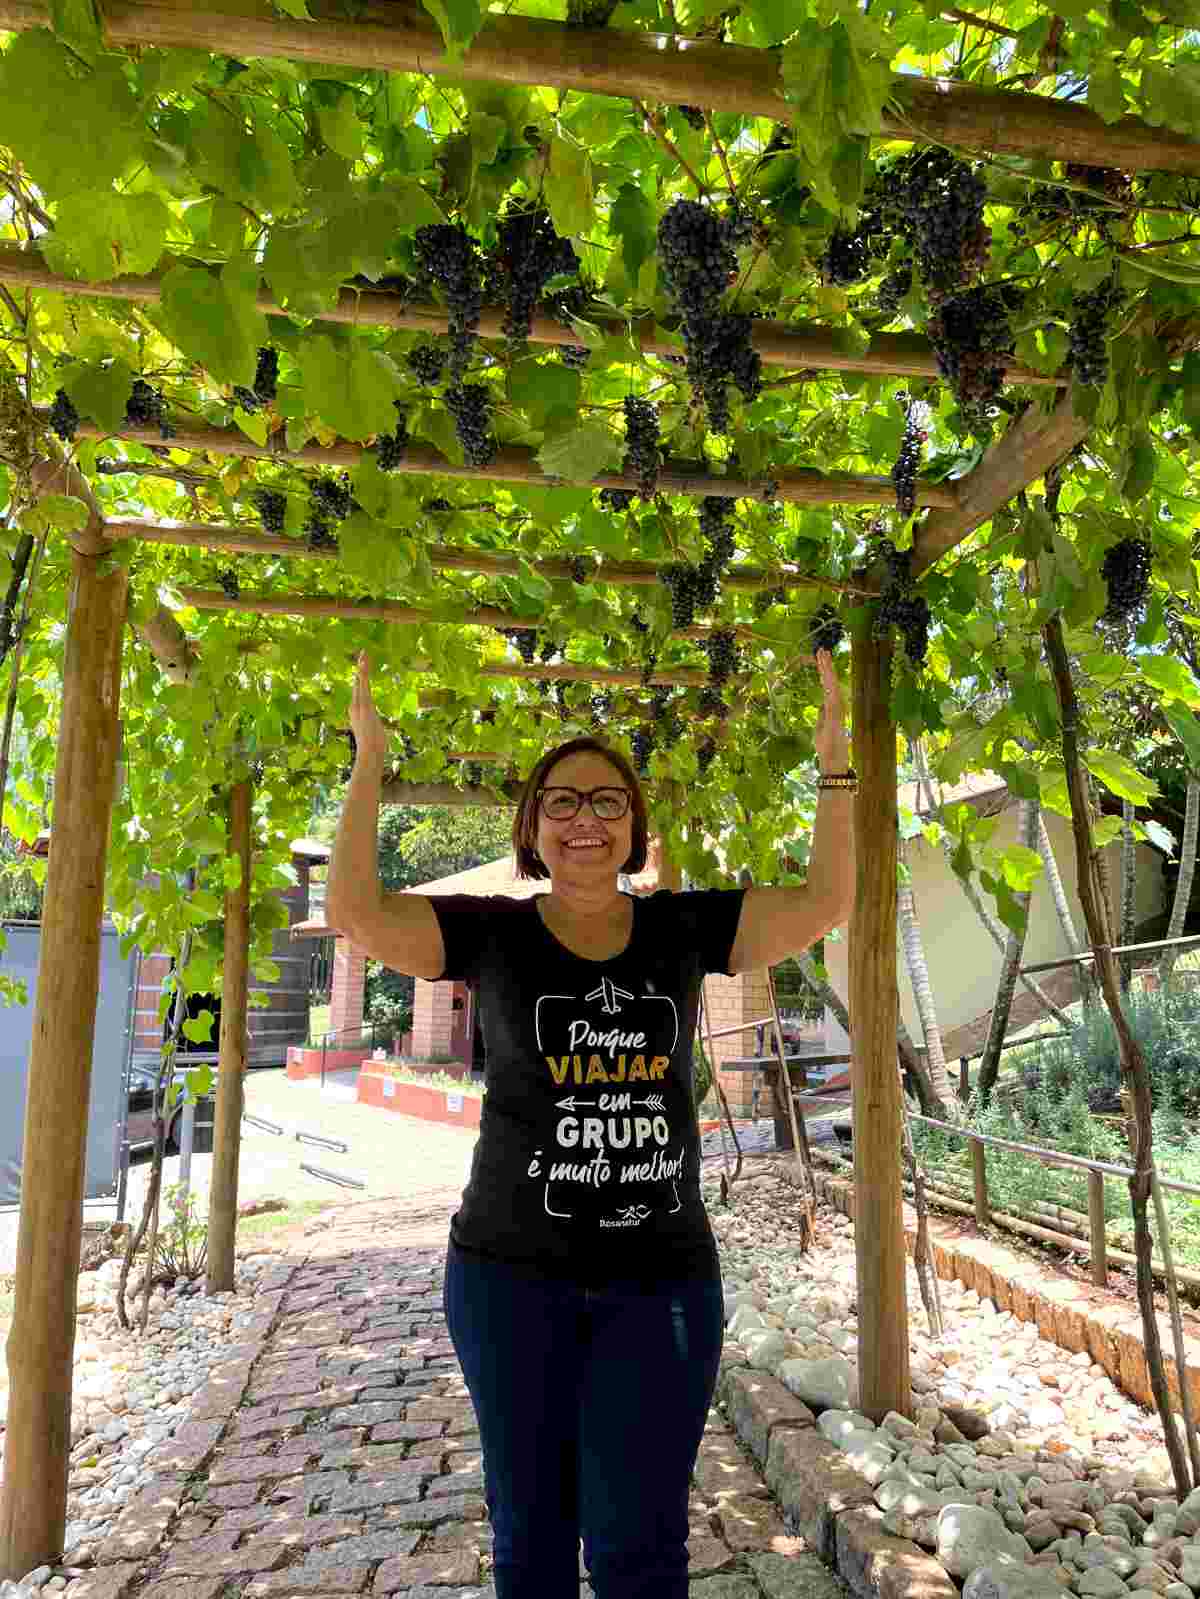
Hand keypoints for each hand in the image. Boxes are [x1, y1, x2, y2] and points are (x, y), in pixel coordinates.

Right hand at [350, 653, 388, 769]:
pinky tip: (363, 665)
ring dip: (362, 667)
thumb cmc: (372, 749)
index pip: (358, 693)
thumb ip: (373, 731)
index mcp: (356, 713)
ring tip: (364, 654)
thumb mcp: (373, 736)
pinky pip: (364, 685)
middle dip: (360, 669)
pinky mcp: (365, 704)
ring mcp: (359, 705)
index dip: (359, 680)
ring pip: (360, 682)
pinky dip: (363, 674)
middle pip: (358, 684)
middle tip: (363, 654)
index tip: (361, 670)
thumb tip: (377, 734)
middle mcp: (355, 707)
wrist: (369, 753)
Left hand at [813, 650, 850, 774]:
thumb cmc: (828, 750)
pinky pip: (834, 702)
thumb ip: (822, 717)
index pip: (827, 686)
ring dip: (828, 674)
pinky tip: (828, 679)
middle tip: (821, 650)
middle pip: (830, 684)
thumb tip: (822, 705)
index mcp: (831, 710)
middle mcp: (836, 709)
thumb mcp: (821, 730)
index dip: (824, 672)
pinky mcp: (836, 721)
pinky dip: (831, 690)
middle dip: (826, 667)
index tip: (820, 657)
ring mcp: (837, 714)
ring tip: (824, 658)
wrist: (833, 766)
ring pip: (832, 689)